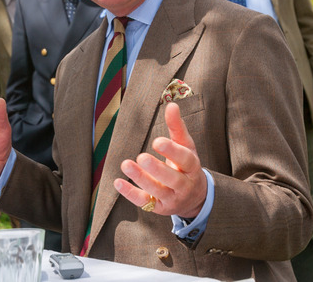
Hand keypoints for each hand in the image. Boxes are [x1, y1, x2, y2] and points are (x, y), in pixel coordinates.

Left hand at [113, 102, 206, 217]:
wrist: (194, 198)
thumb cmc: (186, 166)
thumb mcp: (186, 146)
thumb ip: (177, 127)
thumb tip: (172, 104)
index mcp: (192, 167)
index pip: (185, 159)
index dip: (172, 151)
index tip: (157, 141)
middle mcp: (184, 185)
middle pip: (172, 179)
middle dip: (157, 169)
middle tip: (141, 157)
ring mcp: (172, 198)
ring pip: (157, 191)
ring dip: (140, 179)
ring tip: (125, 164)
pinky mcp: (159, 207)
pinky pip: (144, 202)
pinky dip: (130, 193)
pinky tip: (117, 182)